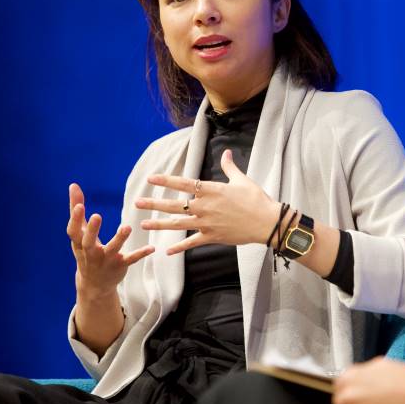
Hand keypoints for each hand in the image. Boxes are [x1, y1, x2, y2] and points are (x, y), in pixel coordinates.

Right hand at [67, 183, 154, 296]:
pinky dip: (140, 254)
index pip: (73, 231)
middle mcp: (90, 252)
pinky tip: (151, 247)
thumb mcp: (79, 232)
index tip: (79, 205)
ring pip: (112, 249)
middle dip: (92, 230)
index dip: (75, 219)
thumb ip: (76, 208)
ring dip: (119, 239)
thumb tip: (73, 184)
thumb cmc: (86, 250)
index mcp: (79, 242)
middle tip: (97, 216)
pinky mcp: (120, 265)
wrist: (94, 284)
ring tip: (127, 227)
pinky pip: (131, 259)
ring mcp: (105, 260)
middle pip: (89, 242)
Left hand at [135, 149, 281, 254]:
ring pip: (178, 224)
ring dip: (159, 224)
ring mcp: (207, 223)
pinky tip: (167, 251)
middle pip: (174, 205)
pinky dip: (179, 247)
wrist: (267, 222)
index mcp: (211, 190)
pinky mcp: (212, 237)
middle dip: (154, 204)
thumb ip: (230, 167)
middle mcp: (205, 207)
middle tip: (137, 203)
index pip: (183, 184)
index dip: (166, 181)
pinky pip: (192, 243)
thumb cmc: (256, 199)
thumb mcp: (242, 180)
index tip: (151, 179)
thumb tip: (226, 152)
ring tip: (144, 223)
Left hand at [332, 357, 404, 403]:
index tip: (355, 386)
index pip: (338, 383)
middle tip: (367, 397)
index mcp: (351, 377)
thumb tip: (360, 376)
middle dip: (351, 399)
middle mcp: (351, 396)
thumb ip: (363, 371)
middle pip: (340, 400)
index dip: (348, 385)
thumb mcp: (381, 363)